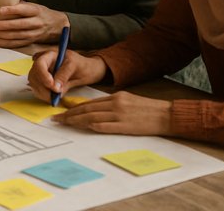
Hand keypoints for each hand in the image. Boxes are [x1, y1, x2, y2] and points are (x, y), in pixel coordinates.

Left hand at [0, 0, 66, 47]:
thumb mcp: (34, 5)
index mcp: (36, 11)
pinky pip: (15, 44)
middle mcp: (36, 23)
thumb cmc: (41, 13)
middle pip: (19, 25)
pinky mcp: (29, 42)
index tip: (0, 9)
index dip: (12, 10)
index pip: (24, 10)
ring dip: (1, 36)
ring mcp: (33, 34)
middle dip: (3, 25)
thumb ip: (19, 4)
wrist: (56, 26)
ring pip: (16, 36)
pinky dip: (3, 43)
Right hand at [27, 49, 105, 102]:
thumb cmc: (83, 65)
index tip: (53, 87)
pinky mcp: (41, 82)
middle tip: (55, 96)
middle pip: (34, 75)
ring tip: (55, 98)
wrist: (88, 70)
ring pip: (33, 83)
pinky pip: (37, 89)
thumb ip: (64, 75)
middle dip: (43, 87)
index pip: (40, 64)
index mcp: (50, 55)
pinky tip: (52, 97)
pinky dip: (43, 95)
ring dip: (42, 93)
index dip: (43, 76)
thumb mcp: (76, 67)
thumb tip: (55, 87)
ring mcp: (41, 72)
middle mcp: (43, 63)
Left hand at [52, 92, 172, 135]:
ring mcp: (120, 114)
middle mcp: (115, 103)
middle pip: (87, 108)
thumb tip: (95, 110)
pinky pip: (105, 125)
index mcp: (116, 96)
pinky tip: (83, 127)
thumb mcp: (129, 101)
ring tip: (64, 123)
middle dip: (70, 113)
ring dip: (76, 120)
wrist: (166, 115)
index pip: (90, 102)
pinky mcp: (125, 125)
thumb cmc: (148, 110)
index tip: (63, 111)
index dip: (74, 107)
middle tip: (56, 118)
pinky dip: (92, 126)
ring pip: (92, 116)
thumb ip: (112, 104)